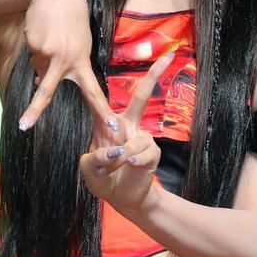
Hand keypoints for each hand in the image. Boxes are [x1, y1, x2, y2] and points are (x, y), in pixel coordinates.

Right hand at [18, 0, 119, 133]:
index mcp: (82, 60)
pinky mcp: (36, 44)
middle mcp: (67, 60)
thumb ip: (65, 62)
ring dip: (38, 56)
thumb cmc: (69, 18)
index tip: (113, 128)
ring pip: (36, 66)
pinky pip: (31, 53)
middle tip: (23, 126)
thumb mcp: (76, 42)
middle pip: (47, 90)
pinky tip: (41, 28)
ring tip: (48, 33)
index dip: (103, 111)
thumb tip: (40, 80)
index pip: (94, 91)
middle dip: (34, 109)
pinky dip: (33, 45)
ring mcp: (50, 52)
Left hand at [79, 50, 175, 213]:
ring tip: (111, 166)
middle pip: (142, 96)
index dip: (103, 88)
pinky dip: (133, 161)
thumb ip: (93, 159)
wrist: (122, 199)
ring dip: (119, 156)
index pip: (110, 97)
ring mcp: (142, 138)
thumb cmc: (102, 178)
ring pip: (134, 139)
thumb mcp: (88, 169)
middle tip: (168, 57)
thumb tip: (112, 151)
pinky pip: (144, 152)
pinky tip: (130, 165)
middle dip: (155, 75)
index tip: (116, 65)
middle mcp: (128, 126)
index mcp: (109, 123)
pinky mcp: (152, 153)